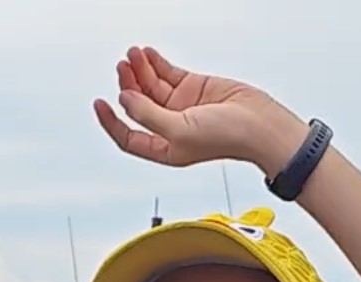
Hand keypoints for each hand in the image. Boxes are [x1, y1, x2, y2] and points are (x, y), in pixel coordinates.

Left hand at [93, 47, 306, 172]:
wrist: (260, 124)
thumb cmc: (227, 138)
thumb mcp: (179, 131)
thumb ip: (148, 115)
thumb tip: (125, 99)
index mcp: (163, 148)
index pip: (128, 136)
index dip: (111, 121)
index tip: (99, 104)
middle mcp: (169, 127)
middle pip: (137, 105)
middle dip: (127, 85)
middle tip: (122, 67)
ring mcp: (180, 107)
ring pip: (150, 86)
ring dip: (140, 70)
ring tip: (132, 55)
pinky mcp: (193, 88)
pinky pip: (167, 74)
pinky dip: (155, 64)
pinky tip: (146, 54)